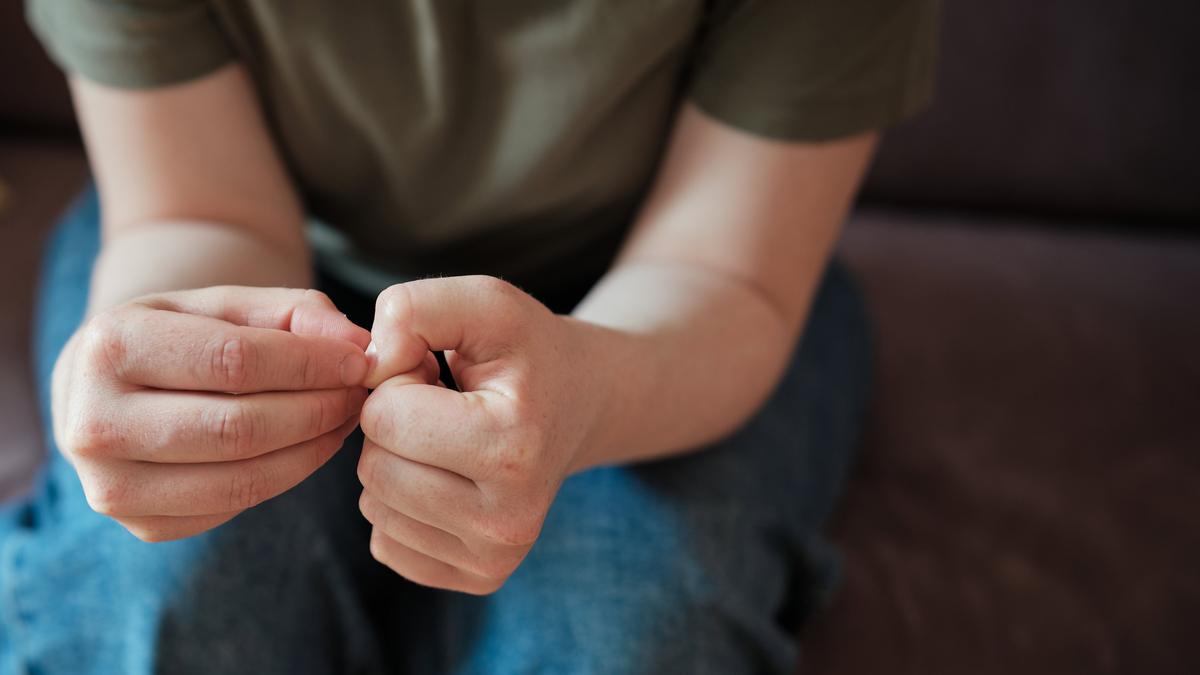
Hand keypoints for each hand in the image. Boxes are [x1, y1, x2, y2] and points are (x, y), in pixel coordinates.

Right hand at [52, 286, 370, 540]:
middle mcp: (94, 423)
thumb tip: (358, 345)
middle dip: (318, 410)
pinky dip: (287, 476)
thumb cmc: (183, 335)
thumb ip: (297, 313)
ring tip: (344, 418)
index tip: (359, 361)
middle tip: (359, 394)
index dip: (310, 364)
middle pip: (239, 428)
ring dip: (312, 448)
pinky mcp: (141, 526)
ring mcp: (112, 486)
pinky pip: (234, 507)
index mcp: (109, 347)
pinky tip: (311, 445)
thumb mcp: (230, 304)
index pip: (234, 361)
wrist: (113, 386)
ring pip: (241, 479)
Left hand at [357, 276, 605, 593]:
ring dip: (397, 460)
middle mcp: (509, 521)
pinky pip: (385, 541)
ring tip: (449, 435)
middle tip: (444, 404)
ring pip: (374, 506)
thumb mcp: (484, 301)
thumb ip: (414, 310)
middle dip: (393, 423)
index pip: (384, 419)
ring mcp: (495, 558)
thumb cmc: (527, 350)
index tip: (441, 374)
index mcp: (512, 450)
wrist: (584, 402)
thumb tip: (366, 370)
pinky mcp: (478, 578)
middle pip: (374, 468)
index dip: (399, 379)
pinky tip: (448, 472)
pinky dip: (403, 501)